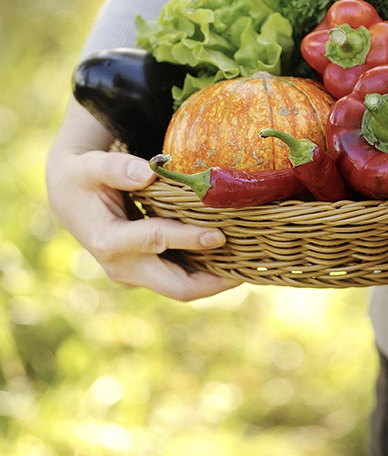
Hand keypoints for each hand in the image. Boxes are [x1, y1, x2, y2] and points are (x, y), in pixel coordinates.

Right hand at [46, 100, 238, 300]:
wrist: (69, 196)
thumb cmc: (84, 177)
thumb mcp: (92, 167)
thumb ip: (117, 168)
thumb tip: (148, 172)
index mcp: (109, 241)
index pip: (155, 240)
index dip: (188, 239)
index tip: (219, 234)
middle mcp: (123, 266)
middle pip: (176, 287)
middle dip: (214, 282)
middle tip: (249, 269)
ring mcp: (136, 274)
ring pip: (182, 287)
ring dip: (215, 281)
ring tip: (250, 266)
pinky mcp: (147, 272)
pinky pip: (181, 278)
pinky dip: (206, 273)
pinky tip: (233, 260)